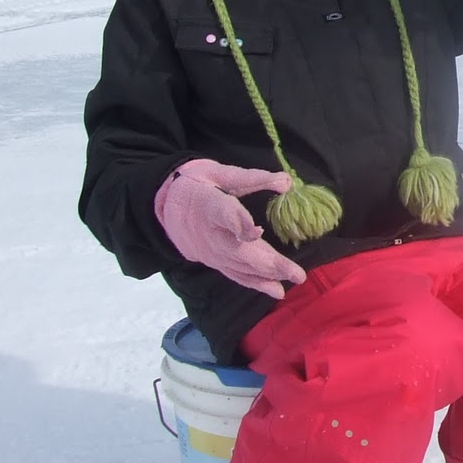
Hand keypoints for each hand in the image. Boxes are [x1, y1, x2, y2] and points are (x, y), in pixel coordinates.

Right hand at [154, 160, 306, 298]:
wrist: (166, 205)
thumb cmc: (198, 184)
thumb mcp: (220, 172)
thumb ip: (253, 177)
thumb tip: (287, 182)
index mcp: (209, 204)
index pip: (223, 214)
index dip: (239, 223)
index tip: (256, 231)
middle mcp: (209, 234)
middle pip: (238, 251)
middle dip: (269, 263)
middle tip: (296, 273)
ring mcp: (210, 251)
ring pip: (240, 266)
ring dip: (267, 276)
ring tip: (293, 281)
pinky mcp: (212, 261)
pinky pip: (234, 274)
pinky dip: (255, 283)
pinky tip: (275, 290)